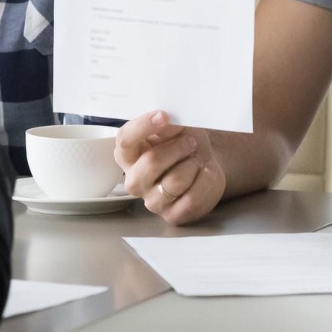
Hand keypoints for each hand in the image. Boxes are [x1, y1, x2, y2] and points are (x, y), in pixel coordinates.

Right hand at [115, 111, 224, 225]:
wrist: (203, 165)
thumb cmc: (183, 143)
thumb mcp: (177, 126)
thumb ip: (167, 124)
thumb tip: (165, 121)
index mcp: (127, 154)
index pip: (125, 139)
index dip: (143, 126)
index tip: (164, 116)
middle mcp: (134, 180)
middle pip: (151, 162)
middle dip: (178, 148)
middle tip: (190, 142)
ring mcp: (151, 201)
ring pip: (175, 181)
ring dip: (193, 164)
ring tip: (197, 159)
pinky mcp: (172, 215)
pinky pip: (192, 199)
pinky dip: (206, 180)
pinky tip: (205, 173)